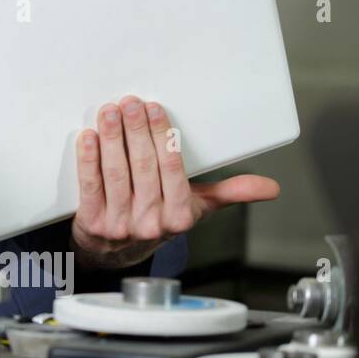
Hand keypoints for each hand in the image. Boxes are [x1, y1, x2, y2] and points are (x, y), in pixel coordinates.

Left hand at [71, 96, 279, 270]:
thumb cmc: (158, 220)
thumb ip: (229, 193)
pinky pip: (90, 186)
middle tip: (131, 103)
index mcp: (180, 215)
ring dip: (112, 139)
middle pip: (143, 168)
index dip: (162, 138)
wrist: (115, 254)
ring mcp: (120, 225)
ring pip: (117, 174)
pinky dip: (88, 160)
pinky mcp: (92, 223)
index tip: (154, 110)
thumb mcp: (196, 208)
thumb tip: (271, 188)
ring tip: (109, 112)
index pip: (173, 170)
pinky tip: (88, 137)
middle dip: (136, 132)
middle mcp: (151, 222)